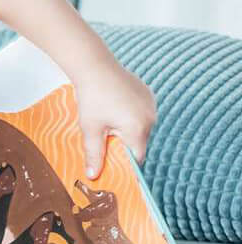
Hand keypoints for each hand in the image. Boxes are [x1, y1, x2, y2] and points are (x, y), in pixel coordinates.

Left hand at [74, 61, 155, 178]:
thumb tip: (93, 175)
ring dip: (127, 130)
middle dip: (123, 145)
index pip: (137, 157)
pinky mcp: (149, 96)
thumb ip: (94, 154)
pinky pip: (142, 113)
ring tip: (107, 119)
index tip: (113, 166)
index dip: (125, 164)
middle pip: (139, 142)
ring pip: (141, 128)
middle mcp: (151, 117)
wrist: (96, 68)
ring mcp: (152, 105)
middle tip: (104, 139)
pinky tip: (114, 108)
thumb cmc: (92, 98)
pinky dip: (130, 116)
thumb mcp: (91, 129)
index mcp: (138, 128)